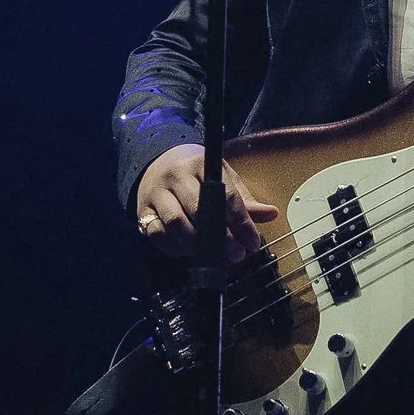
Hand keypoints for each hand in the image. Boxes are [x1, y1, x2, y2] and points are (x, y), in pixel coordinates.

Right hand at [134, 142, 277, 259]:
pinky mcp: (142, 210)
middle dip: (221, 237)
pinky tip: (188, 251)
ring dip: (197, 245)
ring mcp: (156, 193)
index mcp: (201, 164)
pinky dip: (174, 247)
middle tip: (237, 255)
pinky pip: (157, 234)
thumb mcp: (222, 176)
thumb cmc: (196, 171)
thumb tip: (271, 214)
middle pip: (199, 210)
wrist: (157, 159)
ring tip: (213, 255)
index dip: (241, 222)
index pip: (224, 195)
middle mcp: (176, 177)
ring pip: (176, 223)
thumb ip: (243, 199)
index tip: (252, 243)